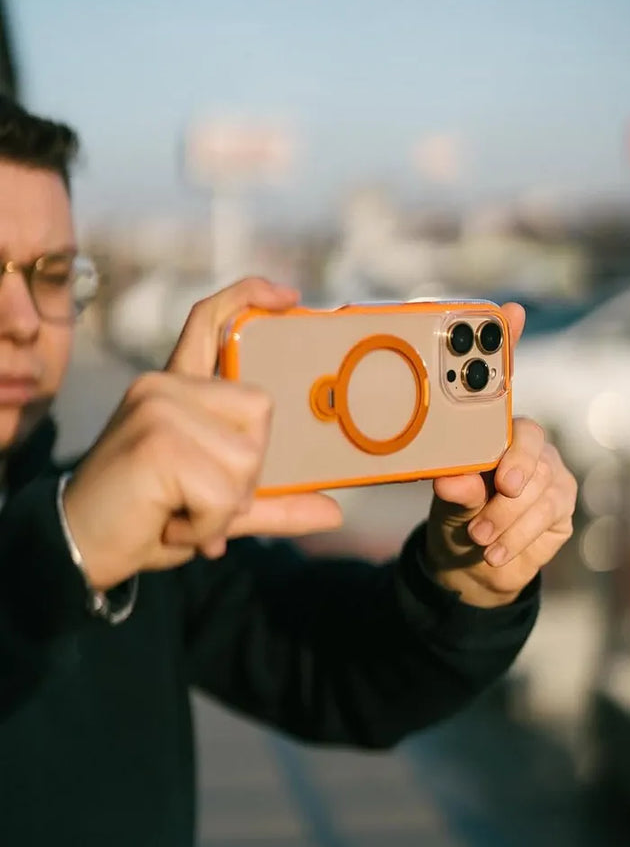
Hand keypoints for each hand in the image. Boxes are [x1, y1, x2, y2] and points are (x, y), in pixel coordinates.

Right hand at [64, 277, 341, 589]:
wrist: (79, 549)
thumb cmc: (148, 518)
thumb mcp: (220, 508)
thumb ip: (272, 503)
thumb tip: (333, 512)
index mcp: (177, 389)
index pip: (210, 320)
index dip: (249, 296)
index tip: (289, 297)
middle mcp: (165, 386)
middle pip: (260, 408)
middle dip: (246, 470)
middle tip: (199, 496)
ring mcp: (158, 407)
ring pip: (246, 456)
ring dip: (225, 506)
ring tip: (183, 513)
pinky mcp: (155, 441)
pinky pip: (223, 493)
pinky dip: (209, 525)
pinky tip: (174, 525)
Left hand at [425, 304, 576, 606]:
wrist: (475, 566)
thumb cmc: (456, 517)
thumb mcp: (446, 503)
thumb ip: (455, 490)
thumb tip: (452, 479)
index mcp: (491, 431)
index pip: (501, 381)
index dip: (508, 342)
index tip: (509, 311)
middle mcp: (524, 443)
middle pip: (530, 440)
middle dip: (515, 465)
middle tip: (503, 485)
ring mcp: (548, 472)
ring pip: (539, 485)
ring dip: (507, 516)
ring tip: (479, 538)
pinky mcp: (562, 505)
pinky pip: (547, 515)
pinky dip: (519, 537)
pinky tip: (496, 553)